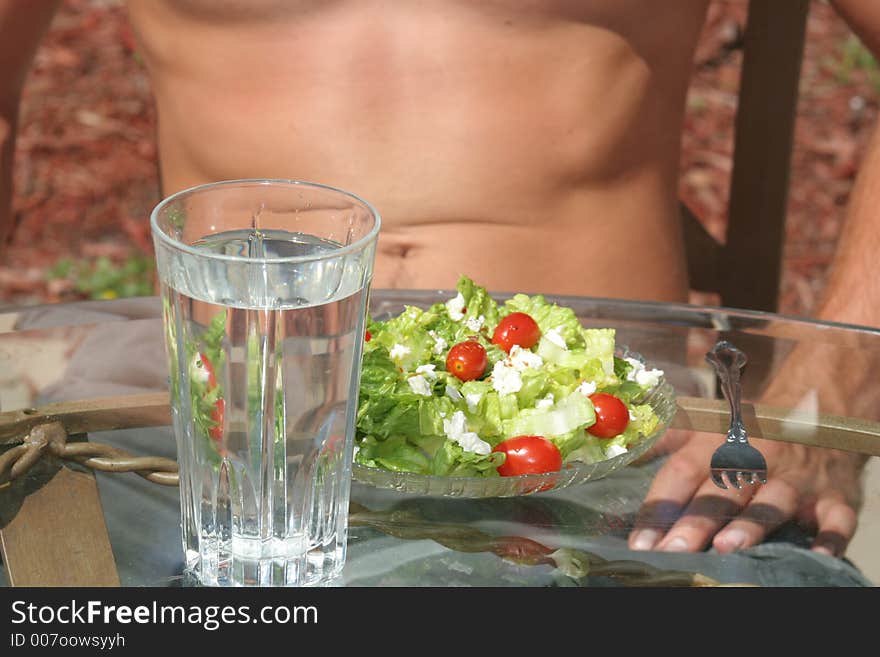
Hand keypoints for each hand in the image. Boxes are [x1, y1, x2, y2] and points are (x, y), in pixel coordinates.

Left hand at [627, 429, 865, 556]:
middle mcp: (754, 460)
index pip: (680, 475)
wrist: (817, 410)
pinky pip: (836, 518)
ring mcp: (796, 479)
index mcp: (716, 445)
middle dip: (696, 523)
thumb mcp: (703, 428)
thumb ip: (663, 442)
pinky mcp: (835, 497)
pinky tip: (818, 554)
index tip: (639, 541)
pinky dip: (830, 536)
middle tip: (673, 551)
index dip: (659, 507)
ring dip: (750, 525)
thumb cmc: (748, 430)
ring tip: (727, 549)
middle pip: (721, 493)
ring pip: (771, 502)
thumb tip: (619, 453)